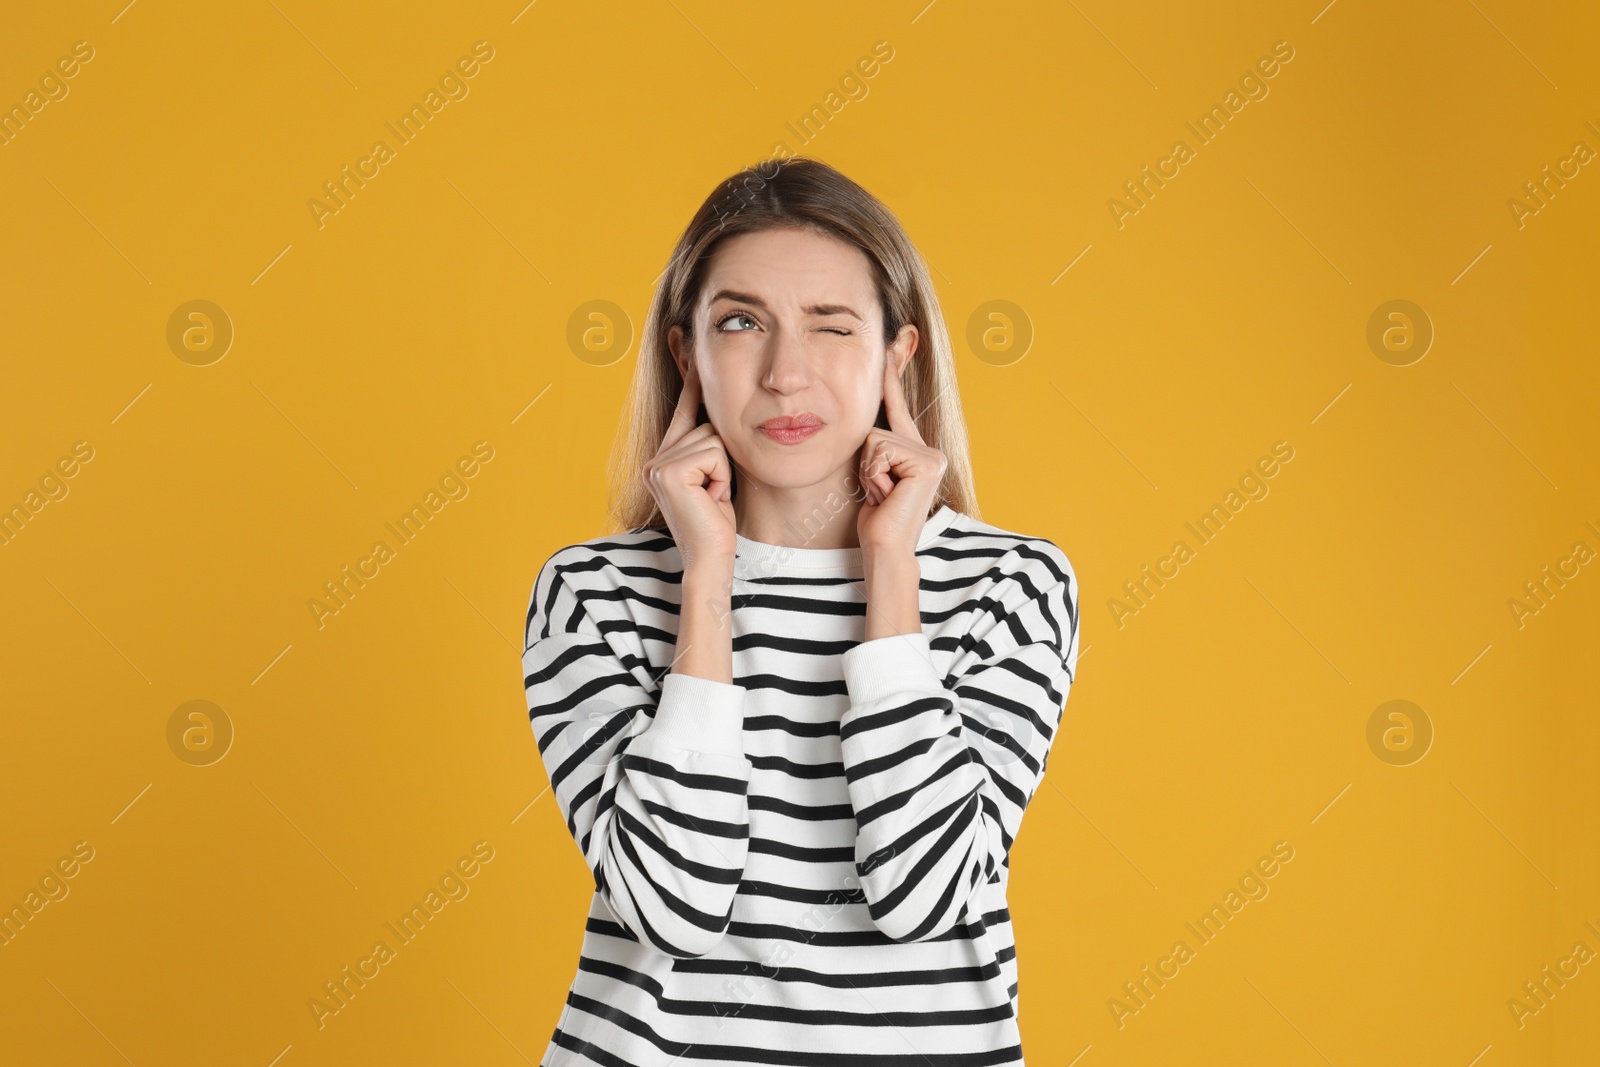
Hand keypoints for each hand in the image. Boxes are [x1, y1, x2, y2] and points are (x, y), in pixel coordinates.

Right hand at [642, 362, 737, 570]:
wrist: (711, 557)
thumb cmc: (719, 522)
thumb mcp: (717, 475)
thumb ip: (711, 443)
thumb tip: (722, 406)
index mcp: (664, 456)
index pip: (684, 407)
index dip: (690, 377)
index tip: (687, 341)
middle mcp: (655, 457)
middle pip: (707, 422)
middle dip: (722, 455)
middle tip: (714, 492)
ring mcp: (658, 463)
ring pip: (713, 437)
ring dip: (724, 469)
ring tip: (714, 497)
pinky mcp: (668, 471)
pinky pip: (713, 453)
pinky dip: (721, 477)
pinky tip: (711, 499)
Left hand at [857, 353, 946, 558]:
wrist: (885, 547)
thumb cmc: (875, 518)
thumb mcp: (872, 474)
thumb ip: (875, 447)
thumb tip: (865, 423)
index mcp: (918, 451)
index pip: (897, 408)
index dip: (891, 377)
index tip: (893, 343)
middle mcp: (930, 451)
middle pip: (877, 428)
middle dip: (867, 463)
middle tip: (880, 493)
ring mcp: (931, 456)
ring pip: (874, 439)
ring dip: (868, 471)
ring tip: (882, 495)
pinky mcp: (926, 463)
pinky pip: (879, 450)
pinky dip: (873, 475)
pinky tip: (886, 495)